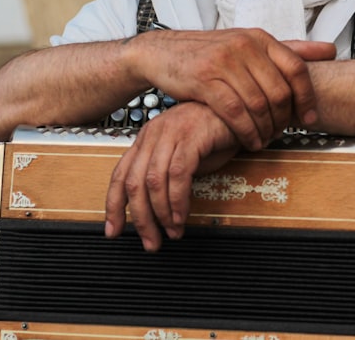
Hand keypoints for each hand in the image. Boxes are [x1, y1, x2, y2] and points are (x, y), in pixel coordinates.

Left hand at [103, 102, 238, 250]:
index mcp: (147, 138)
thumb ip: (166, 176)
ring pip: (153, 181)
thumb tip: (156, 210)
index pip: (120, 175)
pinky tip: (182, 215)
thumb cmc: (214, 133)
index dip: (114, 205)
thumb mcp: (183, 155)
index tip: (113, 230)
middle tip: (150, 241)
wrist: (240, 112)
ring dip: (161, 213)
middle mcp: (154, 134)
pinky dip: (178, 199)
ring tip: (171, 231)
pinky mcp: (191, 136)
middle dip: (140, 218)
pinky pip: (178, 174)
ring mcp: (171, 133)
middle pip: (134, 182)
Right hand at [136, 28, 334, 150]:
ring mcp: (224, 62)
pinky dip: (246, 132)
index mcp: (260, 38)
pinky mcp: (204, 80)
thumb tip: (330, 51)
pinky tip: (249, 141)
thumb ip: (289, 50)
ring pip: (259, 105)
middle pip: (280, 91)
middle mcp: (245, 46)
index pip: (297, 67)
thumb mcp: (249, 45)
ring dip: (266, 130)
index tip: (311, 118)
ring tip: (265, 140)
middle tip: (281, 134)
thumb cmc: (210, 53)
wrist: (162, 53)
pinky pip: (235, 113)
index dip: (308, 97)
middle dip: (284, 120)